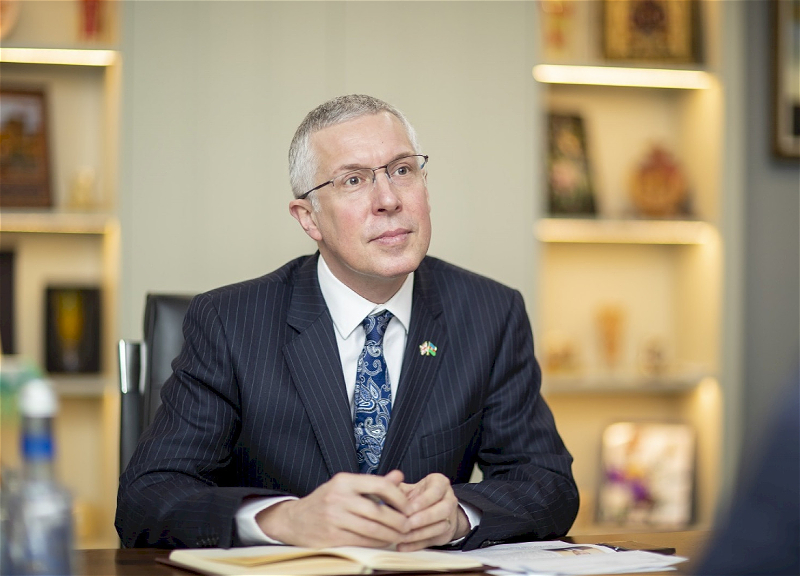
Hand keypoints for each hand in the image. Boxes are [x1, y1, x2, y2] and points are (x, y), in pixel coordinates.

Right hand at [256, 470, 410, 547]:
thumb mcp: (347, 486)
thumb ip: (374, 483)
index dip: (398, 497)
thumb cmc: (326, 501)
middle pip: (377, 511)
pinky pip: (361, 541)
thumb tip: (399, 475)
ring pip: (371, 529)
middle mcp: (338, 497)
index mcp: (344, 480)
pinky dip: (377, 542)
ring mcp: (334, 518)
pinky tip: (384, 541)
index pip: (379, 484)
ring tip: (400, 534)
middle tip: (408, 524)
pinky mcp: (331, 536)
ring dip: (390, 534)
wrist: (295, 520)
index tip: (407, 505)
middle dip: (398, 520)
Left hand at [397, 473, 469, 550]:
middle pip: (443, 509)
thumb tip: (387, 486)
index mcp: (440, 483)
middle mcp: (449, 499)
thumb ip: (397, 487)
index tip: (408, 509)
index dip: (423, 501)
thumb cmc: (415, 496)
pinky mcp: (445, 534)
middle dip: (424, 518)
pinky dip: (417, 544)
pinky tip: (403, 546)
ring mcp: (450, 517)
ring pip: (440, 526)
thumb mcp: (408, 488)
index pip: (436, 491)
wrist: (431, 508)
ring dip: (420, 533)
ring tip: (402, 536)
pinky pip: (433, 540)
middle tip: (406, 524)